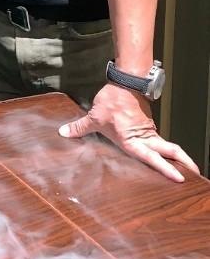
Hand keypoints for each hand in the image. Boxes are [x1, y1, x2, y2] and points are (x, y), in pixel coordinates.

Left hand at [59, 83, 199, 181]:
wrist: (126, 81)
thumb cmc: (112, 100)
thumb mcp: (94, 117)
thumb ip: (79, 128)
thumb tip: (63, 133)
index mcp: (132, 140)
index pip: (152, 157)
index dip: (165, 168)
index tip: (179, 177)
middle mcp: (144, 138)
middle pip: (169, 151)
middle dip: (183, 163)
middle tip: (195, 174)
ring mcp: (148, 131)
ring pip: (167, 146)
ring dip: (177, 157)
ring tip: (188, 170)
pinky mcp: (148, 126)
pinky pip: (159, 141)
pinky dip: (167, 150)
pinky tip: (168, 157)